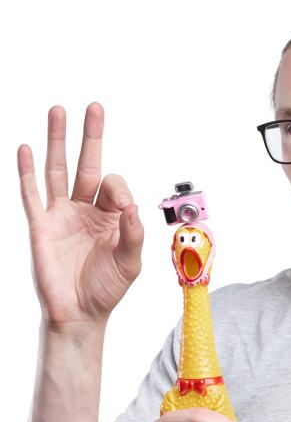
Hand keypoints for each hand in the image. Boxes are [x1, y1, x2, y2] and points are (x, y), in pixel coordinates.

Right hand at [17, 102, 143, 326]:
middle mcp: (87, 211)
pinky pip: (31, 194)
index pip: (114, 186)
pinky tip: (27, 148)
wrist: (79, 313)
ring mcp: (62, 215)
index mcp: (112, 217)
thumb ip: (133, 233)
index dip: (118, 189)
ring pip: (58, 171)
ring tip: (59, 112)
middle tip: (94, 108)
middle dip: (90, 137)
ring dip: (58, 142)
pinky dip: (27, 171)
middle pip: (87, 165)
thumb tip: (131, 204)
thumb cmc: (106, 289)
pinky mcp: (41, 225)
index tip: (120, 205)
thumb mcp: (130, 263)